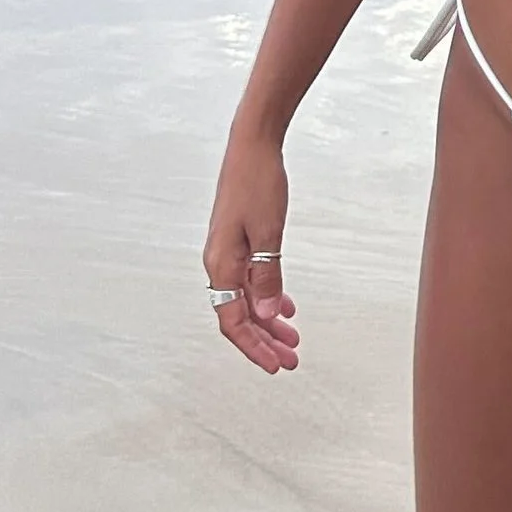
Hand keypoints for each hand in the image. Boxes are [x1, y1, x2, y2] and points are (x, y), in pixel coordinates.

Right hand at [203, 127, 298, 373]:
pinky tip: (285, 306)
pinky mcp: (238, 241)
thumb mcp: (269, 233)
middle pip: (239, 316)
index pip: (234, 321)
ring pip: (246, 300)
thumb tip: (267, 315)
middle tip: (290, 360)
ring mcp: (228, 252)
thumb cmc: (259, 182)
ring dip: (268, 321)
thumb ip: (267, 276)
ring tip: (292, 339)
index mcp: (221, 264)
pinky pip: (249, 280)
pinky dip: (267, 296)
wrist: (253, 145)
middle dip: (265, 341)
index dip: (254, 347)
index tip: (276, 365)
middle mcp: (219, 263)